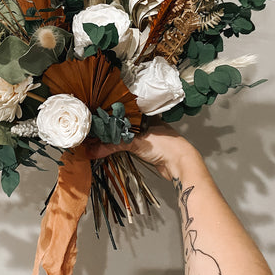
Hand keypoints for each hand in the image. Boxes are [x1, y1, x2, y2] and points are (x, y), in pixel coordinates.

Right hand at [86, 118, 200, 180]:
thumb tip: (93, 150)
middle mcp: (146, 123)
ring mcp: (147, 135)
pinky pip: (131, 145)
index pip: (124, 110)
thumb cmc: (166, 146)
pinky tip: (114, 146)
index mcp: (145, 114)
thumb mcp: (136, 143)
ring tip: (101, 136)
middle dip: (112, 126)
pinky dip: (122, 146)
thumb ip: (114, 146)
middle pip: (124, 123)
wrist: (181, 164)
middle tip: (96, 126)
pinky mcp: (148, 148)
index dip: (111, 112)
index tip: (97, 114)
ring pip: (127, 134)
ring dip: (117, 137)